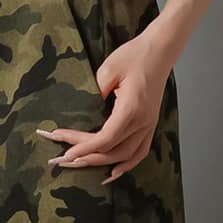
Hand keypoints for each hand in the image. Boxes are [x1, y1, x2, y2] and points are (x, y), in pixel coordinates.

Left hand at [36, 29, 172, 182]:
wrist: (159, 51)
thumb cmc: (134, 56)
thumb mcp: (108, 70)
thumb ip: (95, 93)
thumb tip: (82, 112)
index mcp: (131, 109)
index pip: (105, 139)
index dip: (83, 148)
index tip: (65, 152)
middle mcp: (142, 122)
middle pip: (112, 150)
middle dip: (86, 157)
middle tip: (62, 159)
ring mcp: (148, 125)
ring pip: (126, 155)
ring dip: (103, 163)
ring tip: (80, 165)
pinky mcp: (150, 123)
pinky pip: (140, 151)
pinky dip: (127, 164)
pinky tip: (114, 172)